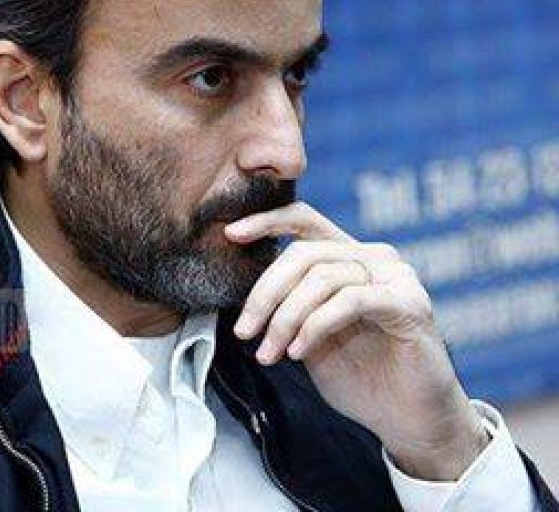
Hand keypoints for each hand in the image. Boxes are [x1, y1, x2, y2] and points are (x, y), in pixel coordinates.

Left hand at [225, 202, 489, 480]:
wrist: (407, 419)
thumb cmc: (359, 375)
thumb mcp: (309, 334)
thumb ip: (289, 304)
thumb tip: (245, 291)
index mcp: (348, 256)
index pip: (304, 220)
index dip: (266, 221)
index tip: (230, 235)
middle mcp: (373, 256)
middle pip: (304, 253)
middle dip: (265, 292)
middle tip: (244, 330)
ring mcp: (394, 276)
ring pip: (322, 277)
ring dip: (285, 318)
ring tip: (268, 353)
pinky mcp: (409, 303)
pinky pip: (349, 300)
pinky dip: (315, 325)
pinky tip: (298, 351)